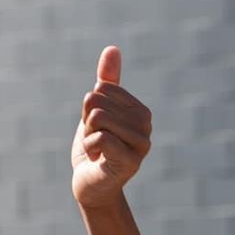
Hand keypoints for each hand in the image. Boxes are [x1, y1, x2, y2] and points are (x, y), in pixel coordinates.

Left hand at [70, 46, 152, 209]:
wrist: (92, 185)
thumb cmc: (97, 147)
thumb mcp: (98, 110)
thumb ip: (107, 81)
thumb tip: (113, 49)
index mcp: (142, 112)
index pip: (102, 88)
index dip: (90, 107)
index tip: (98, 127)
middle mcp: (146, 128)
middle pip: (97, 101)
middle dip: (87, 122)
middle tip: (97, 140)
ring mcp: (141, 146)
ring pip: (98, 117)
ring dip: (87, 135)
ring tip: (98, 150)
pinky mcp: (129, 162)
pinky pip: (100, 137)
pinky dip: (89, 147)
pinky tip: (98, 159)